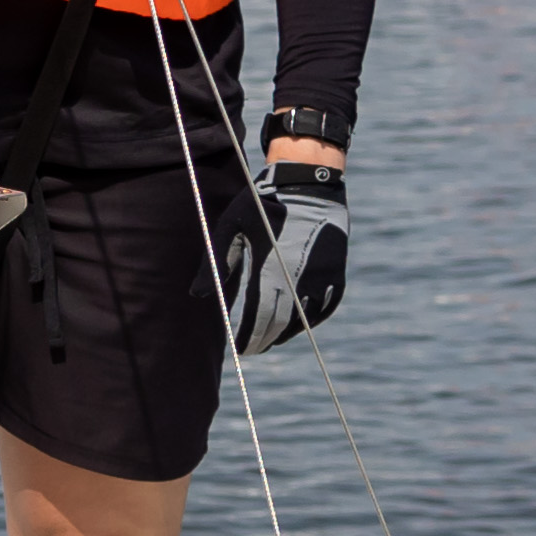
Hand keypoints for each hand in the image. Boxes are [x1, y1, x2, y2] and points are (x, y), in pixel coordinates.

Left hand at [222, 163, 348, 354]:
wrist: (308, 185)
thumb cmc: (261, 205)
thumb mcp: (230, 228)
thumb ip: (216, 263)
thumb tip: (198, 296)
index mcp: (271, 267)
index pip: (260, 315)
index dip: (249, 336)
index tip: (239, 349)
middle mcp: (300, 276)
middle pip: (282, 321)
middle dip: (266, 339)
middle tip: (251, 350)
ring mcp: (323, 274)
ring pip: (306, 317)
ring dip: (288, 332)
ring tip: (270, 340)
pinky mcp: (337, 270)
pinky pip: (328, 304)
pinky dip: (313, 319)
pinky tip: (299, 324)